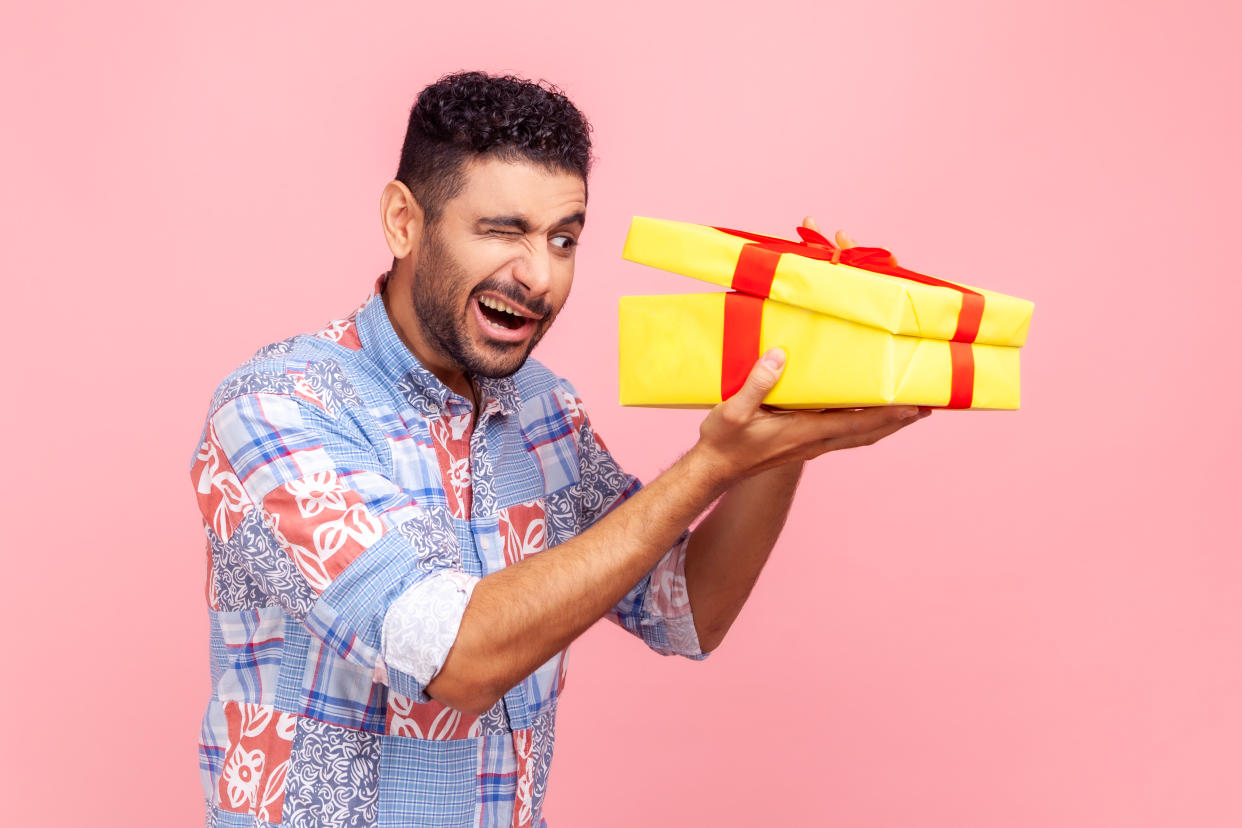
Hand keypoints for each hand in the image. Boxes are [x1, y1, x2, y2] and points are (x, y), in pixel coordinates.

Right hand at [693, 218, 923, 483]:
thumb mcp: (733, 411)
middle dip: (898, 421)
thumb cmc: (723, 443)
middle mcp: (813, 442)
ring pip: (859, 436)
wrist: (713, 471)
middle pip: (867, 432)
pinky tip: (867, 415)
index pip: (856, 424)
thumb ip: (758, 384)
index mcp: (803, 433)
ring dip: (886, 425)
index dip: (887, 415)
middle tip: (927, 406)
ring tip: (908, 412)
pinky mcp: (803, 445)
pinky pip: (844, 435)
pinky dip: (864, 426)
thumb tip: (780, 356)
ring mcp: (810, 446)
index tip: (915, 405)